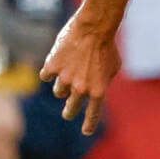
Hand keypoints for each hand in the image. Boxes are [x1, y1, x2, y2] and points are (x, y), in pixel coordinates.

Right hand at [41, 12, 119, 134]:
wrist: (94, 27)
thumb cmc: (107, 46)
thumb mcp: (113, 67)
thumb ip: (103, 81)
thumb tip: (96, 89)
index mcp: (99, 91)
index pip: (92, 115)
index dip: (88, 124)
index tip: (86, 131)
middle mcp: (81, 89)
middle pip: (70, 109)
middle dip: (69, 111)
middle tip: (68, 112)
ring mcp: (65, 79)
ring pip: (58, 92)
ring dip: (62, 86)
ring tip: (69, 72)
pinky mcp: (52, 67)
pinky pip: (46, 76)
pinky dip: (50, 71)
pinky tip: (55, 63)